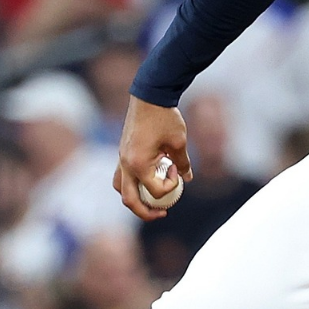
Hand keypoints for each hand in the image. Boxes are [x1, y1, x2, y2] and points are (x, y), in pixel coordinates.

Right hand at [113, 96, 193, 221]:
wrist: (149, 95)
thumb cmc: (164, 117)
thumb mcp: (179, 141)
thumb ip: (183, 163)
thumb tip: (188, 178)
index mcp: (138, 164)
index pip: (155, 191)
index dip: (172, 185)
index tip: (177, 169)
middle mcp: (125, 164)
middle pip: (129, 200)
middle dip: (146, 212)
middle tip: (163, 213)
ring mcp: (121, 158)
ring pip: (121, 188)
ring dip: (135, 198)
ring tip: (152, 201)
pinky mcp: (122, 152)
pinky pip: (122, 176)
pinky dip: (133, 183)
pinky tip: (149, 179)